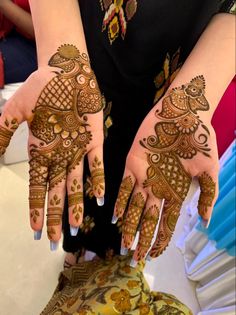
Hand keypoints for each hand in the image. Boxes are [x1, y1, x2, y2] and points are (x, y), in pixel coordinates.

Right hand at [0, 44, 104, 247]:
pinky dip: (97, 181)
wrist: (66, 72)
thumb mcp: (14, 111)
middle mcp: (59, 155)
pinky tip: (98, 199)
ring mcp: (77, 150)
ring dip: (75, 205)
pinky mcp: (94, 141)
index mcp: (40, 150)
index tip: (35, 229)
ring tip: (75, 227)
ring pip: (76, 184)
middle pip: (56, 192)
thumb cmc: (41, 88)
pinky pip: (96, 165)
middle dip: (54, 216)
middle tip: (53, 240)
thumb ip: (2, 133)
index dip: (37, 208)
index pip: (37, 186)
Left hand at [112, 75, 218, 264]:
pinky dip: (119, 202)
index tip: (153, 256)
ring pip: (134, 207)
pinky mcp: (132, 163)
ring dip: (128, 225)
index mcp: (176, 191)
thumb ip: (208, 195)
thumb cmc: (199, 139)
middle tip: (133, 258)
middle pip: (148, 220)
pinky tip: (114, 217)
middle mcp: (158, 188)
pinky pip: (124, 186)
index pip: (167, 222)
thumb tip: (205, 222)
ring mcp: (144, 177)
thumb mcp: (210, 168)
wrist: (183, 113)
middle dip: (141, 238)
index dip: (161, 240)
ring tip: (122, 244)